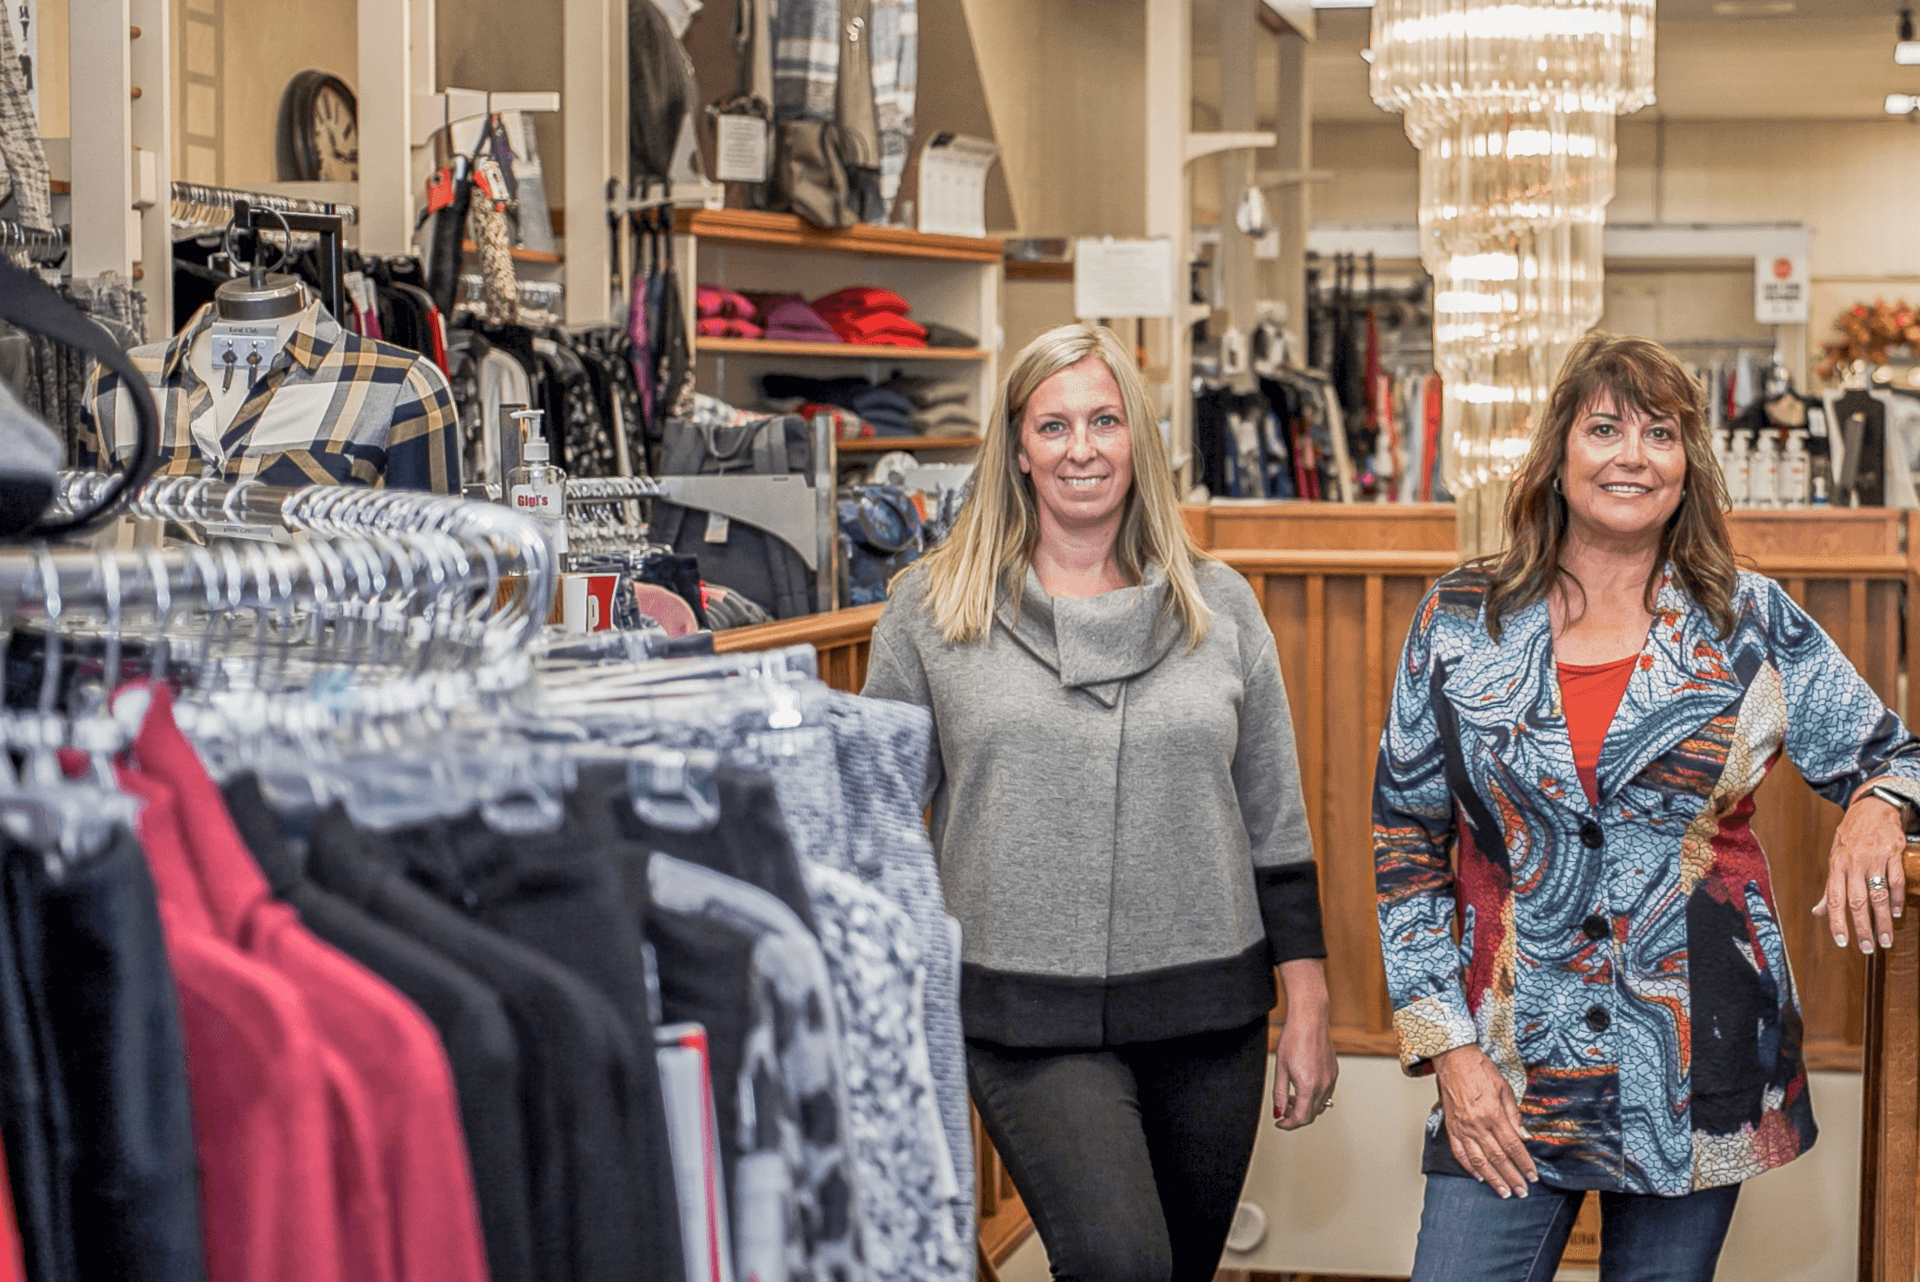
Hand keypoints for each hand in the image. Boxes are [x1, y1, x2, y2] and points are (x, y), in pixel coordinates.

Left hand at [1272, 958, 1336, 1129]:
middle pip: (1311, 1114)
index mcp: (1308, 1086)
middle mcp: (1323, 1085)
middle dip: (1296, 1117)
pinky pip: (1326, 1094)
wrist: (1310, 1020)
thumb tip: (1278, 1111)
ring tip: (1290, 1097)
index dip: (1288, 1124)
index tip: (1279, 1123)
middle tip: (1282, 1111)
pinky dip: (1314, 1097)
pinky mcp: (1334, 1073)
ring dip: (1305, 1107)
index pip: (1301, 1118)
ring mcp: (1331, 1080)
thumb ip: (1279, 1093)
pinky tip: (1302, 1087)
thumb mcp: (1280, 1069)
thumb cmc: (1293, 1039)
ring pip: (1320, 1105)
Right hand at [1432, 1044, 1536, 1197]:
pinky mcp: (1451, 1126)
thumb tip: (1524, 1138)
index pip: (1513, 1146)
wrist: (1454, 1059)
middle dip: (1511, 1177)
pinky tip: (1478, 1176)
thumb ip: (1514, 1116)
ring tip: (1503, 1191)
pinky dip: (1468, 1167)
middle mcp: (1477, 1124)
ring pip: (1478, 1160)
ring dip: (1493, 1179)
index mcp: (1493, 1114)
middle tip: (1521, 1192)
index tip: (1532, 1176)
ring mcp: (1462, 1127)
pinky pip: (1459, 1152)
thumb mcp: (1505, 1089)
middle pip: (1497, 1158)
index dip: (1524, 1164)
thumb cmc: (1480, 1070)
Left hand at [1814, 786, 1908, 952]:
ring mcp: (1874, 858)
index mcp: (1837, 866)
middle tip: (1867, 948)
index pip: (1835, 899)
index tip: (1842, 942)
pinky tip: (1896, 913)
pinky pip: (1895, 880)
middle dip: (1862, 927)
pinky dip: (1896, 899)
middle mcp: (1853, 863)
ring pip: (1878, 894)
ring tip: (1885, 939)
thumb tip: (1818, 912)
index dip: (1837, 922)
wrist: (1871, 808)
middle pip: (1856, 901)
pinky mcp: (1893, 852)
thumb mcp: (1835, 858)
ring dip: (1882, 919)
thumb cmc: (1851, 837)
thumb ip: (1830, 888)